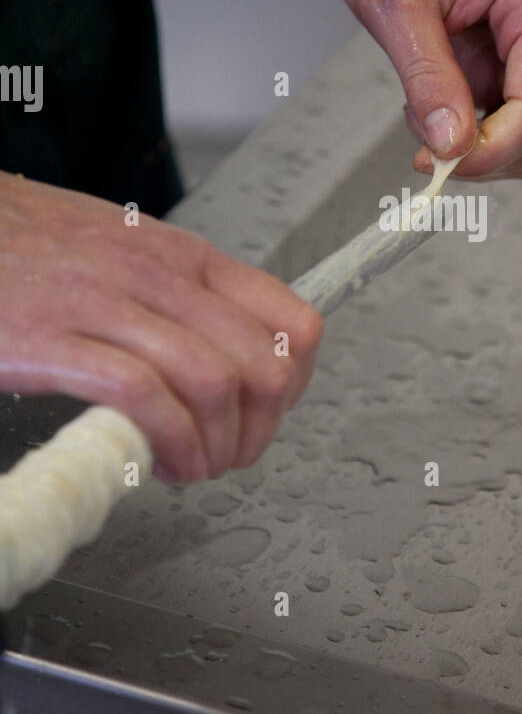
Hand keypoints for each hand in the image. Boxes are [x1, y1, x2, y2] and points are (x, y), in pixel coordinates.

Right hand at [0, 173, 321, 482]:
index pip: (292, 323)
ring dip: (215, 447)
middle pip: (262, 366)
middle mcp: (158, 275)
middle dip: (258, 431)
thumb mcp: (129, 254)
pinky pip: (141, 394)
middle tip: (227, 457)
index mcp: (187, 257)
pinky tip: (156, 462)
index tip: (269, 417)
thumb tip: (236, 359)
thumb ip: (184, 299)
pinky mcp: (50, 337)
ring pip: (213, 383)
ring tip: (191, 467)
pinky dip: (166, 440)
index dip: (295, 387)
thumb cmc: (34, 246)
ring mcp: (105, 303)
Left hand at [327, 0, 521, 178]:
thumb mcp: (395, 3)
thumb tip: (450, 144)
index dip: (491, 153)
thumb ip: (428, 77)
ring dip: (479, 141)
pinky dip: (474, 124)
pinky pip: (513, 110)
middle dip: (487, 154)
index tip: (437, 166)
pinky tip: (433, 97)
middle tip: (423, 149)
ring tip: (422, 110)